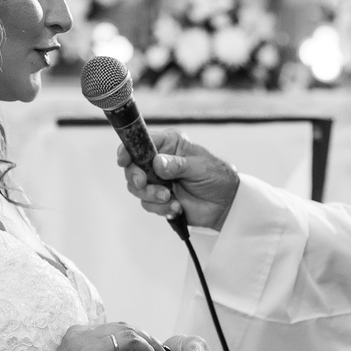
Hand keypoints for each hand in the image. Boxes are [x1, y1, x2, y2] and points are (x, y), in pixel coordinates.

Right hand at [118, 130, 239, 229]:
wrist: (226, 204)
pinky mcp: (160, 199)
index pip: (141, 142)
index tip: (123, 160)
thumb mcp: (200, 167)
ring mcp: (158, 181)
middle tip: (144, 183)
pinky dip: (160, 208)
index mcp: (169, 145)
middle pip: (133, 167)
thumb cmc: (218, 177)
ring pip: (137, 188)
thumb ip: (178, 165)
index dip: (128, 150)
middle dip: (136, 178)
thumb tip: (157, 163)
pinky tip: (177, 208)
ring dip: (151, 196)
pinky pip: (148, 204)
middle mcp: (159, 161)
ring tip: (170, 199)